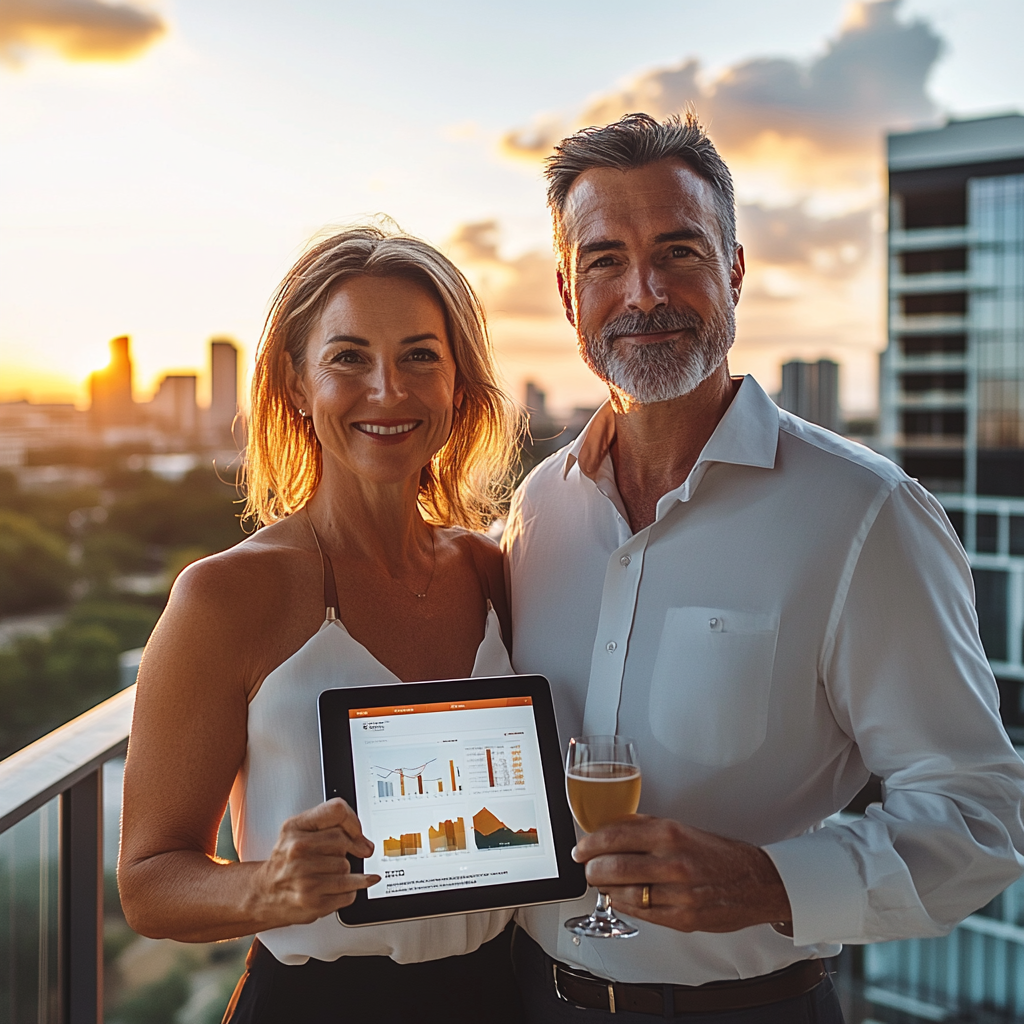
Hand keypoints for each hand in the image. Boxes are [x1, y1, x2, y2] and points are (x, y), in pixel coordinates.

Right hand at [253, 798, 379, 925]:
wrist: (264, 893)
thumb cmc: (285, 861)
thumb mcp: (298, 830)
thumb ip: (330, 824)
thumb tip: (365, 844)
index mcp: (294, 828)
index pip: (336, 811)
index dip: (352, 822)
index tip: (357, 833)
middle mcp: (297, 851)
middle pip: (344, 841)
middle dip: (346, 850)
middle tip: (333, 857)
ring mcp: (305, 878)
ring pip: (347, 867)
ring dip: (345, 872)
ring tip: (328, 873)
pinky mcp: (313, 902)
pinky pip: (348, 893)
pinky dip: (348, 891)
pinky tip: (334, 888)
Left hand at [572, 815, 790, 933]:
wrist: (756, 881)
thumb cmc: (717, 854)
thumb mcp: (681, 829)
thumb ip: (645, 828)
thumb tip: (609, 829)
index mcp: (670, 833)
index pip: (614, 836)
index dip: (590, 844)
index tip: (580, 848)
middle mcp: (672, 862)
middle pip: (612, 866)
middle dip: (592, 869)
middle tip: (588, 868)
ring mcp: (678, 893)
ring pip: (623, 893)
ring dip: (607, 889)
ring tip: (605, 883)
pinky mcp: (682, 918)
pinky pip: (640, 913)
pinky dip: (624, 905)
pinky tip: (622, 897)